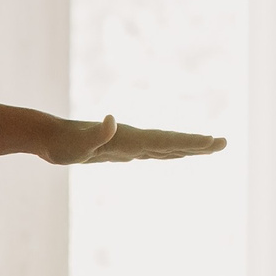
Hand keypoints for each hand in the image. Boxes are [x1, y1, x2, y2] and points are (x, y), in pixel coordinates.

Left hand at [42, 115, 225, 165]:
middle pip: (173, 142)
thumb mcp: (79, 143)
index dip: (191, 142)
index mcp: (131, 138)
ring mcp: (130, 144)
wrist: (50, 137)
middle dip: (198, 144)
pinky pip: (153, 152)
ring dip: (188, 147)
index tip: (213, 141)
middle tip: (224, 143)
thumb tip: (111, 120)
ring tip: (211, 147)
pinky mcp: (123, 150)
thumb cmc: (63, 143)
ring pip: (166, 146)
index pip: (167, 141)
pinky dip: (169, 153)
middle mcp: (134, 139)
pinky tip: (177, 155)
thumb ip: (97, 133)